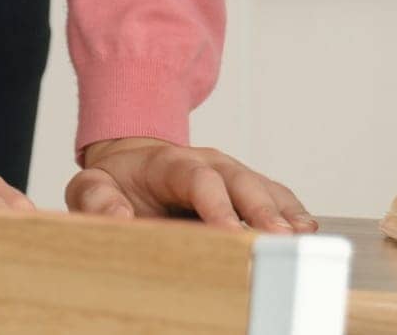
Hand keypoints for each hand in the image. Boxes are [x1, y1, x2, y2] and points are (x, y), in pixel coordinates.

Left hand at [67, 137, 314, 233]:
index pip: (199, 179)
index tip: (230, 232)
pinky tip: (305, 229)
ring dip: (283, 212)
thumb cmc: (117, 180)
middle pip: (242, 182)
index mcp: (171, 162)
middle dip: (262, 211)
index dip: (217, 205)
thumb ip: (97, 200)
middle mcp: (210, 162)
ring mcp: (232, 172)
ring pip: (264, 187)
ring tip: (299, 237)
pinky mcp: (245, 186)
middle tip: (277, 238)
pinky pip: (274, 194)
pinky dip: (291, 210)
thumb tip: (119, 217)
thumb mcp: (91, 186)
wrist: (136, 159)